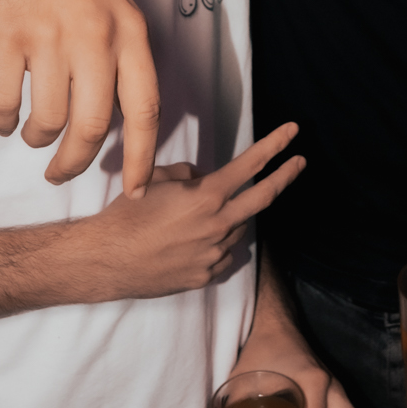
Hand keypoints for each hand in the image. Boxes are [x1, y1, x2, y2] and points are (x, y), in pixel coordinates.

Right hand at [0, 0, 163, 196]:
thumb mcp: (119, 8)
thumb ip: (123, 60)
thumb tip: (119, 124)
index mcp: (130, 33)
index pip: (145, 110)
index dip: (142, 158)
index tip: (134, 190)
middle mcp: (93, 37)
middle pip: (91, 127)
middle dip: (76, 162)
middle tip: (62, 172)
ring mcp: (47, 37)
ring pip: (47, 120)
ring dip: (38, 140)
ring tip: (34, 135)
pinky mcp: (4, 36)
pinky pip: (4, 102)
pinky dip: (4, 122)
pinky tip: (6, 119)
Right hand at [79, 124, 304, 301]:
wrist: (107, 260)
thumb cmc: (127, 215)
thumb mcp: (156, 180)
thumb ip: (189, 176)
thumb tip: (203, 180)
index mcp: (207, 196)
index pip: (251, 165)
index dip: (275, 145)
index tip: (292, 132)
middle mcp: (218, 224)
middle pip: (264, 198)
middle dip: (286, 176)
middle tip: (299, 163)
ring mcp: (215, 253)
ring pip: (237, 228)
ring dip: (229, 218)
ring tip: (194, 220)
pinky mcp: (206, 275)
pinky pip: (222, 255)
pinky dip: (214, 244)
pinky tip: (188, 244)